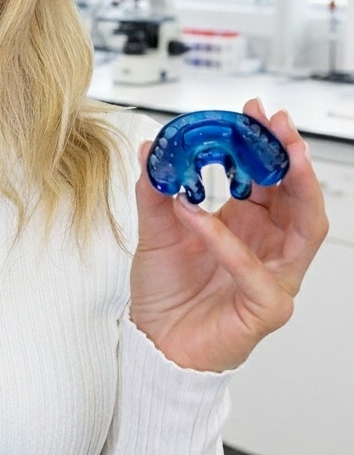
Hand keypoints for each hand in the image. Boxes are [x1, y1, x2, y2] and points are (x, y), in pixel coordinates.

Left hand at [129, 99, 328, 371]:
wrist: (154, 343)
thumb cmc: (165, 292)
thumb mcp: (155, 228)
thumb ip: (155, 189)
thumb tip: (152, 149)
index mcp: (250, 225)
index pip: (272, 177)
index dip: (269, 144)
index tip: (256, 111)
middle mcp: (269, 248)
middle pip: (300, 197)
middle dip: (292, 154)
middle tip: (277, 122)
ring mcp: (273, 278)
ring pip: (303, 229)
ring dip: (291, 186)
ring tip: (272, 152)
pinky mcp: (265, 308)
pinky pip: (255, 272)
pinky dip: (227, 241)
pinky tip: (198, 215)